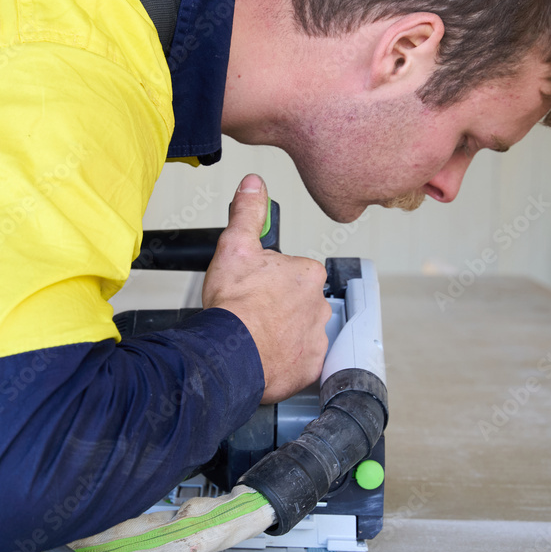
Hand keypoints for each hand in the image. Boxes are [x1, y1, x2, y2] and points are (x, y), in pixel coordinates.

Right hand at [203, 174, 330, 402]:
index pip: (292, 272)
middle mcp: (320, 306)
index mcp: (308, 274)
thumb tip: (254, 184)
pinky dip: (286, 359)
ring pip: (300, 330)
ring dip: (282, 332)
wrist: (230, 354)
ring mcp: (317, 338)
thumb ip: (248, 213)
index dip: (268, 279)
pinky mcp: (311, 366)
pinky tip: (265, 355)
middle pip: (298, 301)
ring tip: (255, 334)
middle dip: (278, 306)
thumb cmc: (234, 305)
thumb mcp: (236, 246)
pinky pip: (301, 359)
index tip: (253, 287)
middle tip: (251, 312)